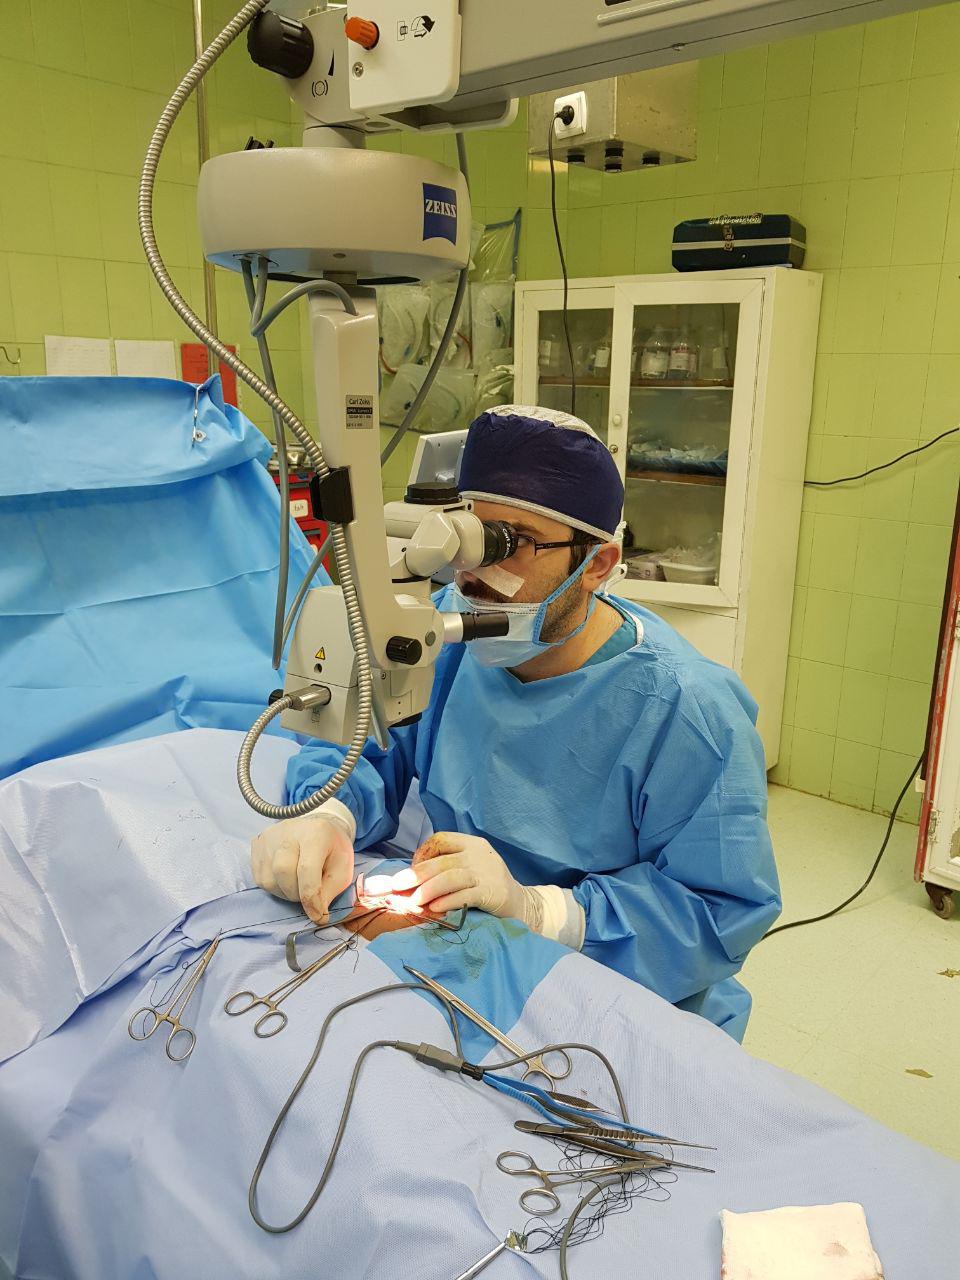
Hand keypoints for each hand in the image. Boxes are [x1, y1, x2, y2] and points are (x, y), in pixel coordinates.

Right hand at [250, 813, 353, 922]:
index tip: (318, 915)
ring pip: (269, 879)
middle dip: (296, 894)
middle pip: (283, 871)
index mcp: (315, 833)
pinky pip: (259, 877)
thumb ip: (330, 891)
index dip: (311, 897)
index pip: (307, 868)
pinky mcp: (257, 844)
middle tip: (308, 896)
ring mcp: (269, 837)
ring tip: (298, 885)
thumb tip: (316, 914)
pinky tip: (286, 879)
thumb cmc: (332, 851)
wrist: (319, 829)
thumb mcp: (342, 869)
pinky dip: (274, 886)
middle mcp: (288, 831)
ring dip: (284, 892)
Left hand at [365, 832, 533, 922]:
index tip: (412, 869)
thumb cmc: (487, 885)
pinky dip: (448, 901)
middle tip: (397, 886)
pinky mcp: (492, 892)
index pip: (442, 839)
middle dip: (417, 874)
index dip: (423, 853)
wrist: (521, 903)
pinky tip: (435, 908)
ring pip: (451, 877)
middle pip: (442, 861)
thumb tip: (408, 879)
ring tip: (414, 901)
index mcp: (471, 843)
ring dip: (429, 889)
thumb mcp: (469, 867)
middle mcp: (478, 855)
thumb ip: (445, 868)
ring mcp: (486, 873)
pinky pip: (465, 895)